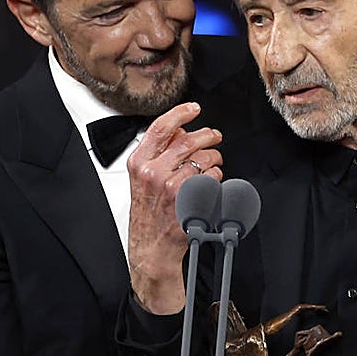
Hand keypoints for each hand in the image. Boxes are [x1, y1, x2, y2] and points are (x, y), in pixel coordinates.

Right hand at [127, 102, 222, 313]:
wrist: (151, 246)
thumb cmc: (149, 213)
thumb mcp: (143, 179)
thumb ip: (158, 153)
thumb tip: (179, 132)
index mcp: (140, 163)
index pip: (161, 127)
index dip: (181, 113)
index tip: (194, 109)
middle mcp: (154, 173)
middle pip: (189, 140)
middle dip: (208, 136)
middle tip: (215, 137)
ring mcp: (172, 187)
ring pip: (204, 159)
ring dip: (215, 160)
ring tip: (213, 165)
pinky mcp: (189, 200)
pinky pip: (213, 179)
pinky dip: (217, 180)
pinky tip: (210, 186)